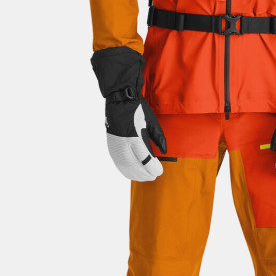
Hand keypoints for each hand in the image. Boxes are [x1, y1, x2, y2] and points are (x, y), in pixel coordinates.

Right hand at [90, 46, 166, 181]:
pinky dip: (125, 170)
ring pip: (124, 166)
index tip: (160, 170)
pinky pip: (117, 162)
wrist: (119, 98)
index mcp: (134, 136)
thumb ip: (158, 137)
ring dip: (135, 174)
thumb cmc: (137, 108)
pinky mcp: (110, 145)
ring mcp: (115, 144)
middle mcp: (123, 143)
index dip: (153, 168)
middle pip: (134, 166)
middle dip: (145, 173)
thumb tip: (164, 151)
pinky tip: (132, 173)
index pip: (144, 159)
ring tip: (145, 177)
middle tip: (155, 176)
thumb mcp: (152, 121)